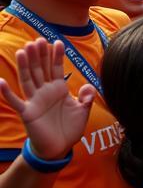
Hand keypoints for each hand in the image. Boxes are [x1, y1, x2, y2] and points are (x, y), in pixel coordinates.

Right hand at [0, 39, 96, 159]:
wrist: (60, 148)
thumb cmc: (69, 128)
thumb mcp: (83, 111)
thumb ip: (87, 98)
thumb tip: (89, 85)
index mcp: (59, 89)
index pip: (56, 68)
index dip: (56, 56)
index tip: (57, 42)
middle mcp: (45, 92)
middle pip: (40, 69)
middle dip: (39, 55)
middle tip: (37, 40)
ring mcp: (35, 101)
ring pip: (28, 79)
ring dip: (25, 66)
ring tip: (23, 50)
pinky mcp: (27, 112)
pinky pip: (15, 101)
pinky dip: (7, 92)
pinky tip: (0, 81)